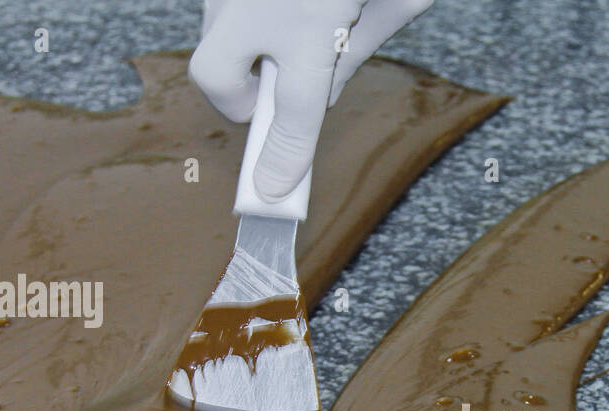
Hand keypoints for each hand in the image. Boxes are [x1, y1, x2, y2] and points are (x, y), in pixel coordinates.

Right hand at [189, 0, 434, 199]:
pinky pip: (221, 6)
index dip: (286, 157)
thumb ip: (353, 49)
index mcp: (313, 23)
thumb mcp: (395, 0)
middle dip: (240, 98)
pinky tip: (285, 8)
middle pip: (218, 74)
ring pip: (213, 35)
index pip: (293, 110)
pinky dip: (245, 16)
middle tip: (272, 96)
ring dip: (241, 50)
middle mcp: (258, 0)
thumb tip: (319, 94)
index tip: (275, 193)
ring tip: (294, 26)